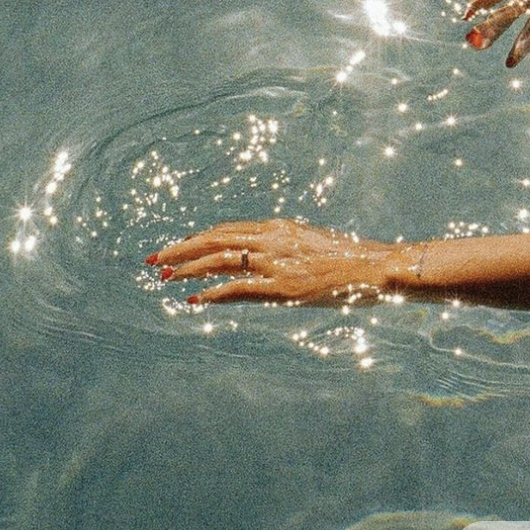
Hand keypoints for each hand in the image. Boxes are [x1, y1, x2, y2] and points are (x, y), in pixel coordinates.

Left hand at [147, 219, 401, 304]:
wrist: (373, 266)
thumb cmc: (349, 259)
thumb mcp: (312, 247)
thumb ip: (287, 250)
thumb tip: (269, 260)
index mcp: (279, 228)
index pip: (228, 230)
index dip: (200, 238)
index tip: (180, 246)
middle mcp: (272, 239)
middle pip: (215, 239)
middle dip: (182, 248)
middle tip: (156, 258)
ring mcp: (275, 262)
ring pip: (219, 260)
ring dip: (189, 269)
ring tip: (167, 277)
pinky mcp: (281, 285)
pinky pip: (237, 288)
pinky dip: (212, 293)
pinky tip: (194, 300)